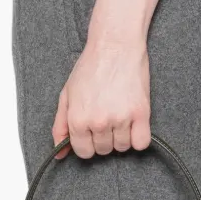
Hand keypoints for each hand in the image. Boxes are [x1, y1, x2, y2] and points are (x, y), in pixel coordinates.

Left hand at [52, 0, 169, 159]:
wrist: (115, 45)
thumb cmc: (90, 67)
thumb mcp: (67, 95)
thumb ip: (60, 126)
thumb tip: (59, 154)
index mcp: (78, 119)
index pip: (84, 152)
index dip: (88, 142)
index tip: (92, 131)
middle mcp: (98, 122)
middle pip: (104, 150)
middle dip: (104, 138)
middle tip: (106, 116)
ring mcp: (120, 118)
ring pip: (122, 147)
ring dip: (122, 136)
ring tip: (119, 114)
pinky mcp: (141, 113)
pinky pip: (141, 143)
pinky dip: (138, 137)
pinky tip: (133, 123)